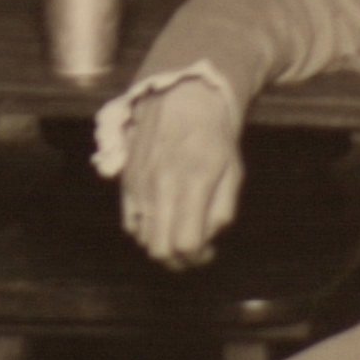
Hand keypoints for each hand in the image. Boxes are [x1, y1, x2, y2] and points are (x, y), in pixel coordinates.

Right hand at [118, 79, 243, 266]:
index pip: (186, 243)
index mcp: (193, 183)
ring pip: (143, 239)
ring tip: (177, 235)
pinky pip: (129, 222)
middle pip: (159, 249)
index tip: (207, 253)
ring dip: (161, 246)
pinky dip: (144, 231)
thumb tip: (207, 240)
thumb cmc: (214, 136)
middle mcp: (161, 187)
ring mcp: (139, 185)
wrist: (181, 97)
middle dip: (178, 261)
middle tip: (192, 252)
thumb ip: (222, 210)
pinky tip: (161, 220)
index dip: (197, 258)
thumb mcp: (232, 171)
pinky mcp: (126, 181)